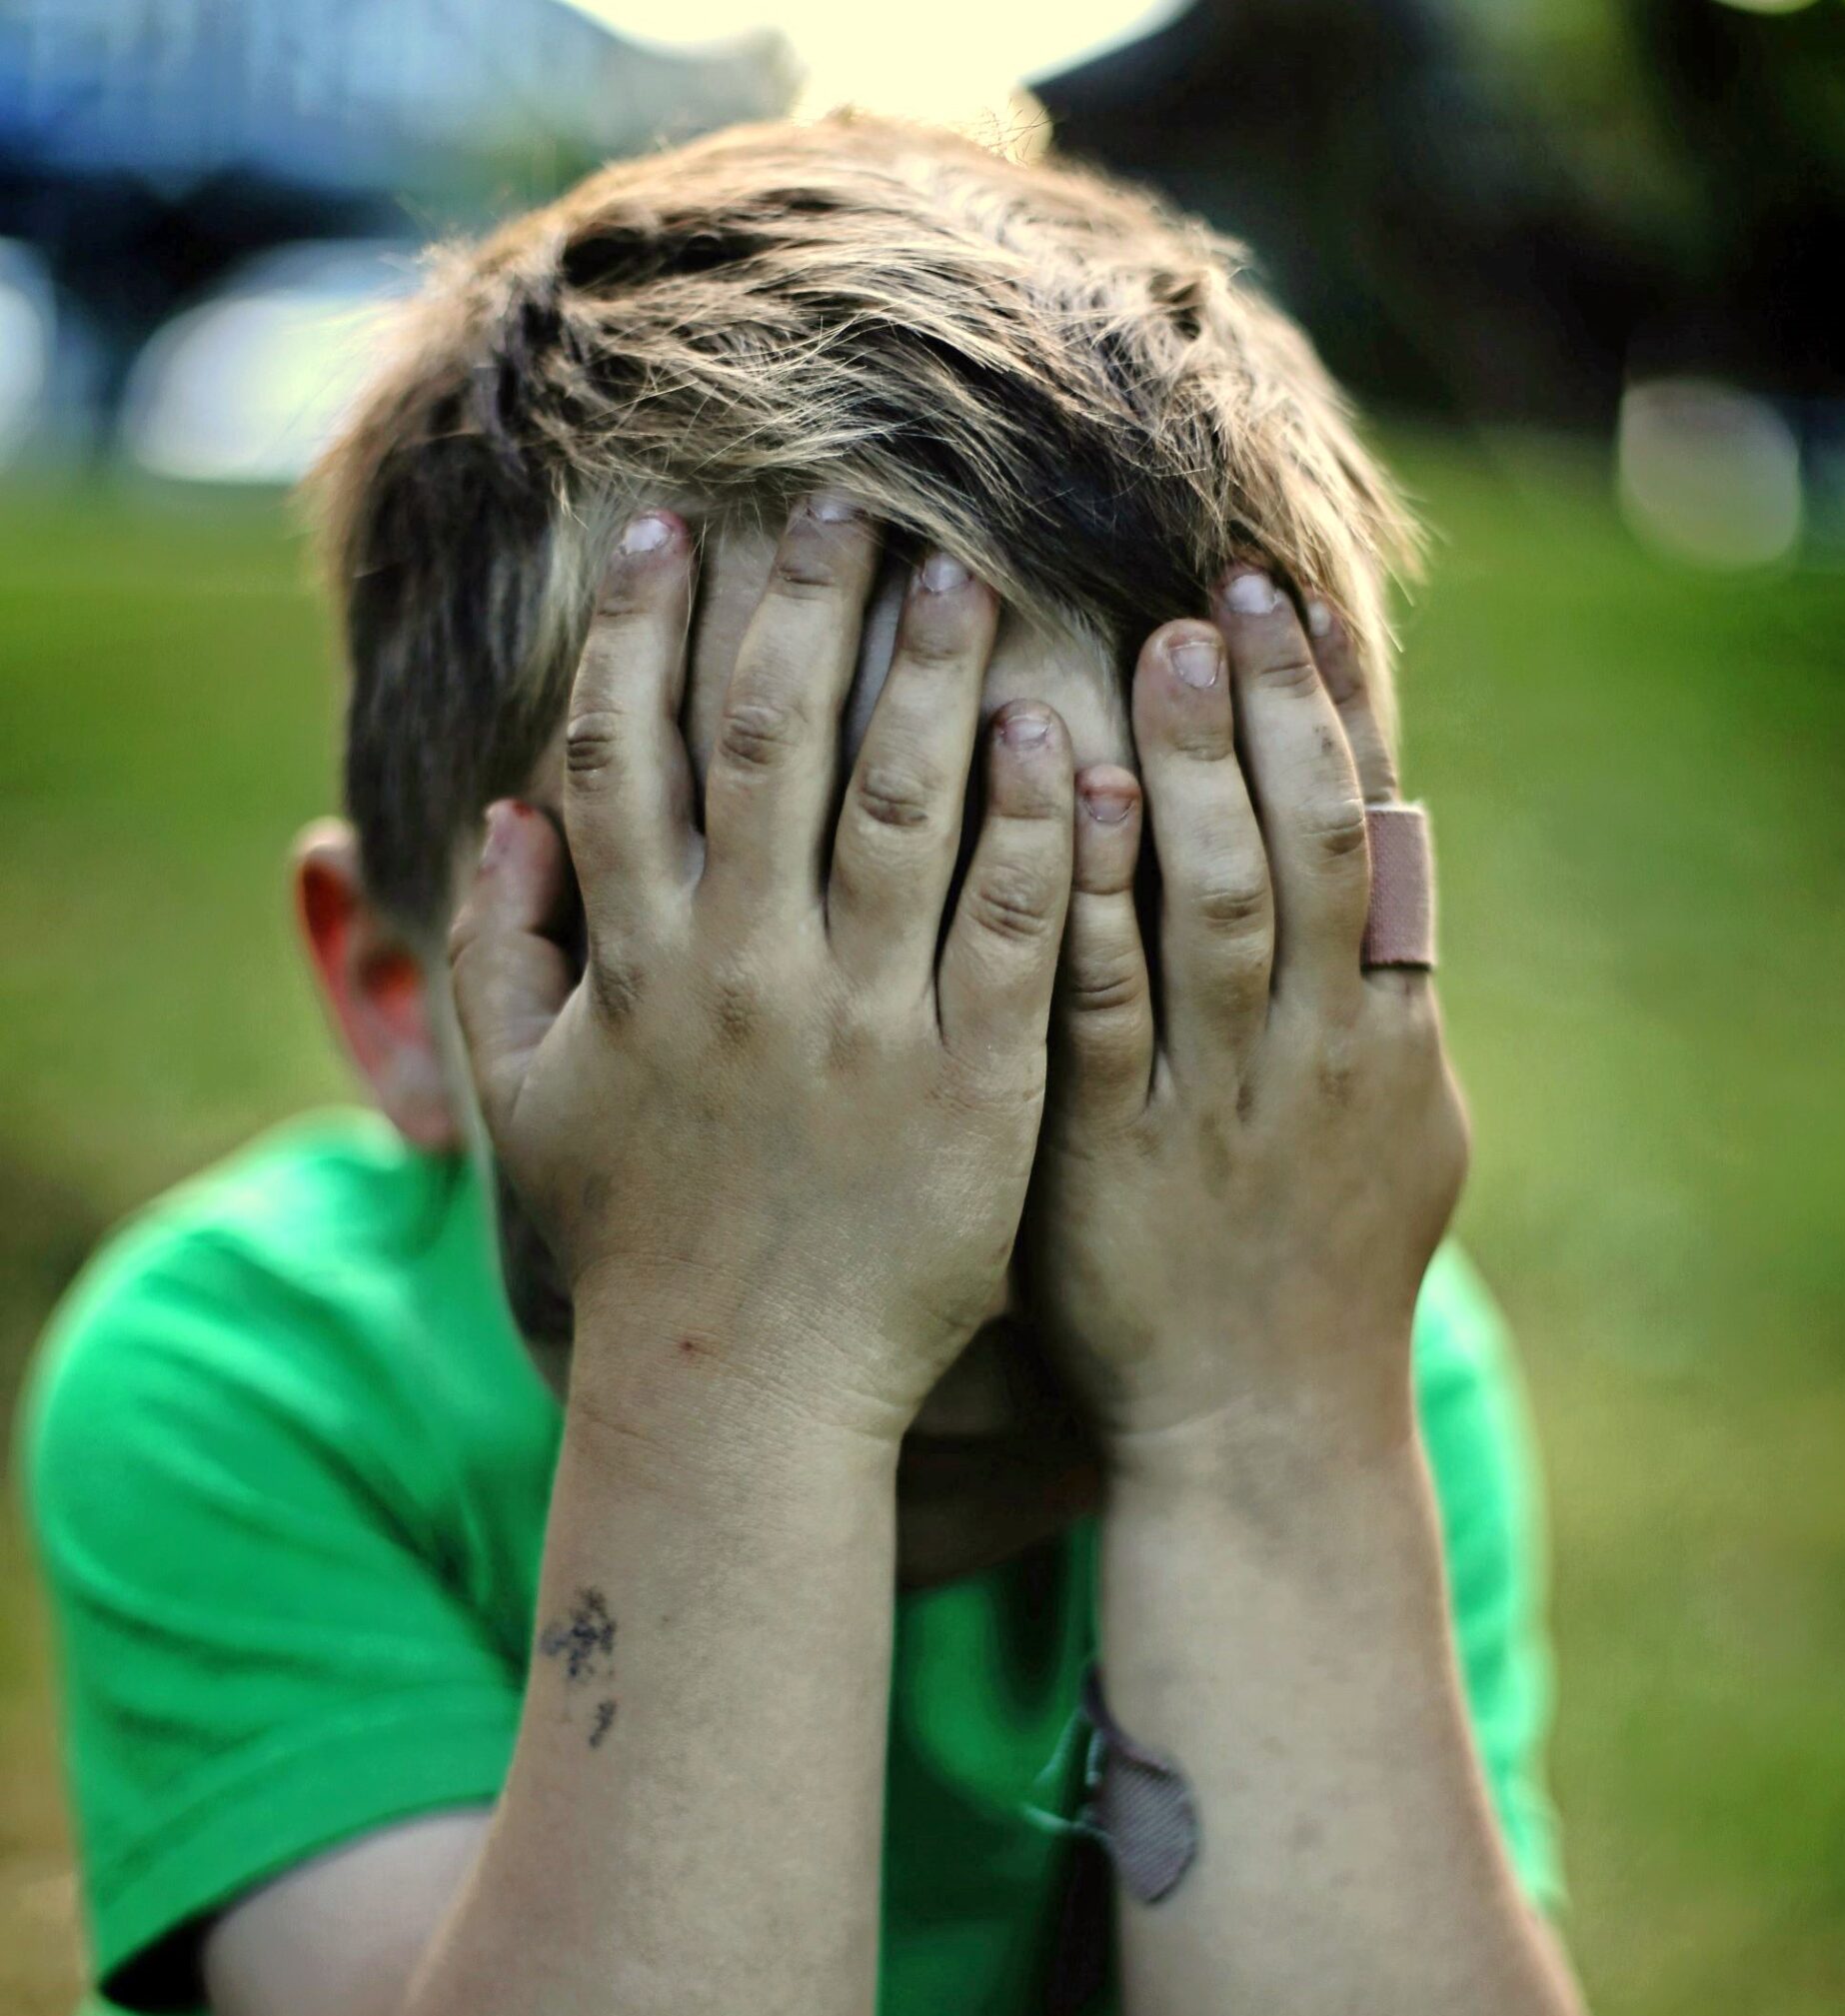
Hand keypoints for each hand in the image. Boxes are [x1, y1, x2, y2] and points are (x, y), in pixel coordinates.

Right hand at [448, 498, 1076, 1445]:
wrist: (746, 1392)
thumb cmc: (638, 1242)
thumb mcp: (529, 1103)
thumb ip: (496, 955)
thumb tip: (504, 814)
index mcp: (635, 968)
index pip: (624, 756)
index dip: (645, 630)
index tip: (676, 530)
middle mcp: (744, 975)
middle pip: (769, 747)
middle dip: (803, 609)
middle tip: (850, 506)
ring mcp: (864, 1028)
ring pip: (903, 809)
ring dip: (931, 679)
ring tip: (965, 579)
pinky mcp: (971, 1087)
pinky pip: (1011, 928)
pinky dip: (1032, 827)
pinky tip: (1059, 739)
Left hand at [1032, 570, 1467, 1457]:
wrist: (1254, 1429)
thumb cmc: (1315, 1276)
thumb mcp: (1396, 1138)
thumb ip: (1382, 1005)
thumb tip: (1387, 873)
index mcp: (1386, 1038)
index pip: (1377, 839)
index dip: (1335, 718)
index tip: (1294, 607)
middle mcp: (1317, 1053)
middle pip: (1310, 845)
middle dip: (1270, 713)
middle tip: (1218, 596)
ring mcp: (1217, 1100)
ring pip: (1222, 902)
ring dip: (1194, 769)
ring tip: (1156, 648)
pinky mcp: (1114, 1152)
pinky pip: (1105, 999)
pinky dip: (1094, 892)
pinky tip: (1070, 794)